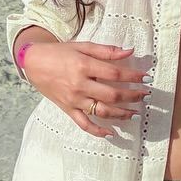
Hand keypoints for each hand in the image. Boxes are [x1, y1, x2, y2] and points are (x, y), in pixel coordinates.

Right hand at [23, 38, 151, 138]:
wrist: (34, 63)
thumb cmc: (60, 52)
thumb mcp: (83, 46)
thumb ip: (106, 51)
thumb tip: (129, 51)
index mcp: (84, 66)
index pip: (115, 74)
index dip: (133, 76)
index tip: (146, 77)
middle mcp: (80, 85)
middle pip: (112, 95)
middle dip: (132, 96)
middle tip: (145, 95)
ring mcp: (74, 100)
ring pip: (102, 111)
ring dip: (121, 114)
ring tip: (135, 113)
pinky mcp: (68, 109)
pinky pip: (84, 124)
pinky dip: (98, 131)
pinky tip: (111, 133)